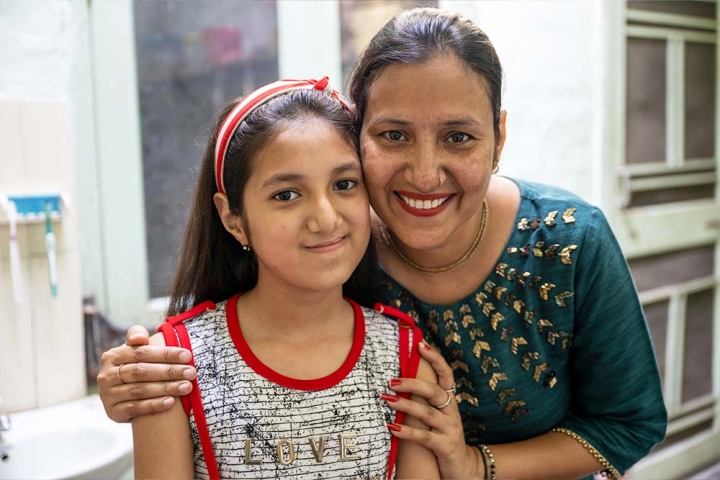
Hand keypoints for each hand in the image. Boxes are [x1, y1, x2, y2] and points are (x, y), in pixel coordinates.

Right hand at [97, 325, 196, 422]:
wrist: (124, 396)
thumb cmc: (136, 365)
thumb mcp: (134, 349)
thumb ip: (137, 335)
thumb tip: (140, 338)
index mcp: (112, 356)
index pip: (141, 352)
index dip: (166, 354)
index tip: (187, 355)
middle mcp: (106, 375)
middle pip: (141, 371)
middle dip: (169, 371)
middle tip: (191, 372)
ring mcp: (108, 395)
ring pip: (140, 390)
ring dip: (165, 388)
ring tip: (186, 387)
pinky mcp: (113, 412)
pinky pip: (136, 408)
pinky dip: (154, 405)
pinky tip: (171, 402)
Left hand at [384, 342, 482, 478]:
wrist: (464, 467)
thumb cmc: (444, 435)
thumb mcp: (439, 415)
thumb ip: (426, 399)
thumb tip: (401, 379)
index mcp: (450, 401)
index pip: (446, 375)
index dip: (435, 359)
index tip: (420, 345)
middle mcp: (453, 412)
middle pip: (435, 392)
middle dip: (412, 384)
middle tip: (391, 381)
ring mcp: (451, 429)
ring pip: (428, 414)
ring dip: (406, 406)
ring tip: (387, 399)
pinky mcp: (446, 447)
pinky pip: (425, 437)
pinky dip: (407, 432)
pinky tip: (392, 427)